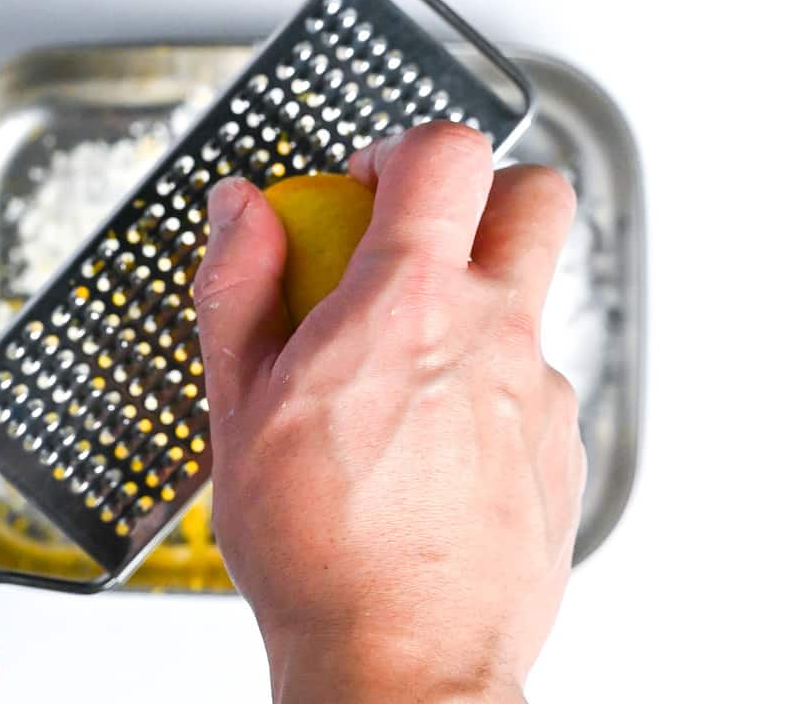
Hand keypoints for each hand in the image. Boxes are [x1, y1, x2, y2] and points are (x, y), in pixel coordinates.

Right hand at [195, 122, 584, 702]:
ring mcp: (540, 396)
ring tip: (405, 368)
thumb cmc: (317, 551)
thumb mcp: (239, 405)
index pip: (445, 155)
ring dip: (477, 299)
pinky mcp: (562, 451)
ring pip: (531, 297)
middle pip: (534, 196)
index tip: (367, 181)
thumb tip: (240, 211)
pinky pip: (535, 380)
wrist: (399, 663)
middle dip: (479, 192)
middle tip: (418, 237)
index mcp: (406, 306)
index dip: (403, 148)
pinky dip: (490, 381)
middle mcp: (493, 337)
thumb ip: (238, 285)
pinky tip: (434, 441)